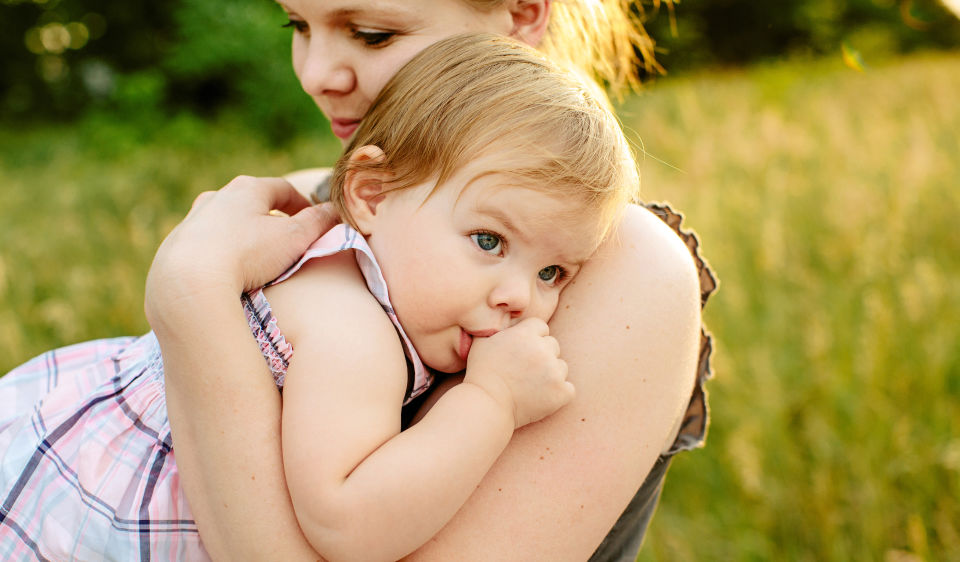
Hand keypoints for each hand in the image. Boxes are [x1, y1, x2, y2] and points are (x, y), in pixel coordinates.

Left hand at [145, 176, 338, 324]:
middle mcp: (216, 198)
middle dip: (269, 217)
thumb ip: (319, 222)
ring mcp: (192, 222)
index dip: (301, 203)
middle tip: (285, 236)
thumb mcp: (295, 237)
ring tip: (255, 256)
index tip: (312, 218)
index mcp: (246, 190)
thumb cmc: (247, 254)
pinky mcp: (175, 247)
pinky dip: (220, 253)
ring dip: (242, 234)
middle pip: (249, 202)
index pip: (281, 189)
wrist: (189, 281)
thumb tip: (336, 210)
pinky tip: (227, 272)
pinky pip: (205, 246)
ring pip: (224, 223)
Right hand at [463, 318, 574, 428]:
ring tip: (530, 385)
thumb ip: (496, 324)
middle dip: (542, 355)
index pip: (541, 327)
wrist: (487, 405)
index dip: (531, 338)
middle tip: (524, 370)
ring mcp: (554, 372)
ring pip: (561, 366)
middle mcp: (543, 350)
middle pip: (553, 345)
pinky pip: (568, 388)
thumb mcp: (482, 341)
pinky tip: (541, 396)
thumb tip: (502, 313)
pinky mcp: (561, 393)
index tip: (521, 351)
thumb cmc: (481, 373)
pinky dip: (558, 393)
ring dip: (550, 373)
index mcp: (526, 334)